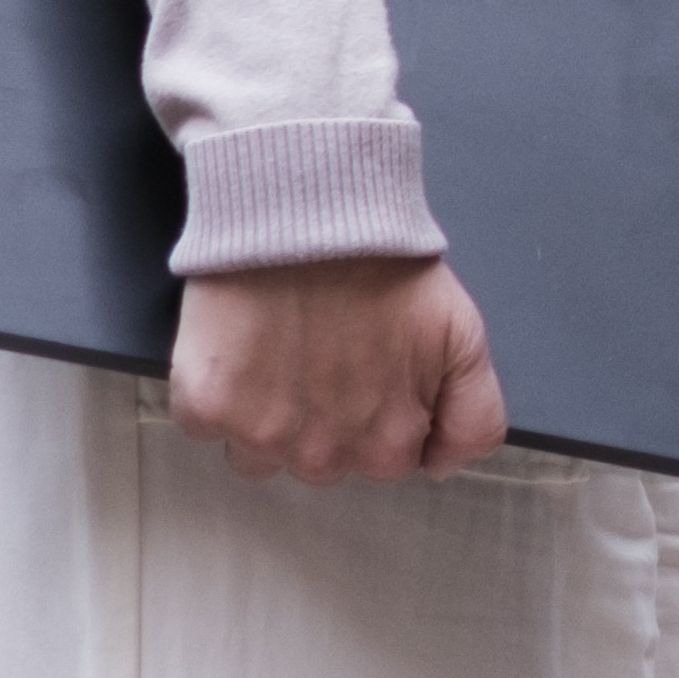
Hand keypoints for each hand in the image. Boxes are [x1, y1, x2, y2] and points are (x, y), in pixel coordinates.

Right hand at [169, 254, 505, 482]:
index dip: (383, 412)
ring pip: (262, 452)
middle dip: (328, 418)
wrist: (310, 210)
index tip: (375, 367)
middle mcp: (323, 457)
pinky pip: (208, 426)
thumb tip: (440, 467)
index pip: (387, 462)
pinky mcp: (206, 408)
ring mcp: (260, 437)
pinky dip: (220, 394)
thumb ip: (472, 416)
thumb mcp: (463, 335)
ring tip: (283, 345)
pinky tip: (242, 346)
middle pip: (323, 460)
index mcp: (388, 447)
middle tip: (328, 349)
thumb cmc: (386, 265)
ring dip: (270, 412)